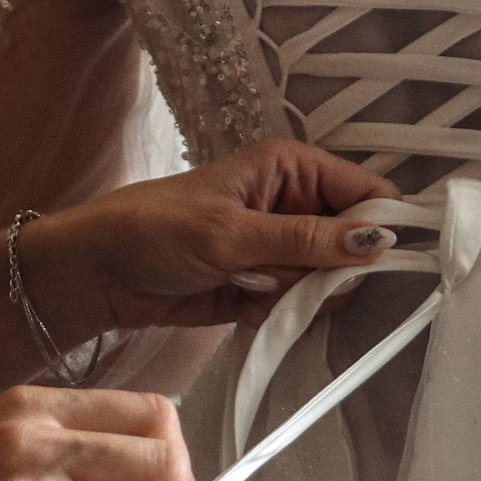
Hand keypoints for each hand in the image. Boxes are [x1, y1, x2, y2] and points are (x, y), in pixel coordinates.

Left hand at [16, 141, 405, 339]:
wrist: (96, 275)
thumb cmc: (153, 231)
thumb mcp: (231, 233)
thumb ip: (307, 240)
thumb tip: (378, 239)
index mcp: (291, 168)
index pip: (366, 190)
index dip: (383, 224)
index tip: (385, 262)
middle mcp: (293, 202)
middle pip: (355, 242)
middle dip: (331, 269)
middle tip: (290, 278)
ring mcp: (280, 247)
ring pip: (328, 281)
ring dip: (299, 295)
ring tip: (252, 287)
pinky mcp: (265, 285)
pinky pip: (299, 305)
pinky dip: (279, 313)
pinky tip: (242, 305)